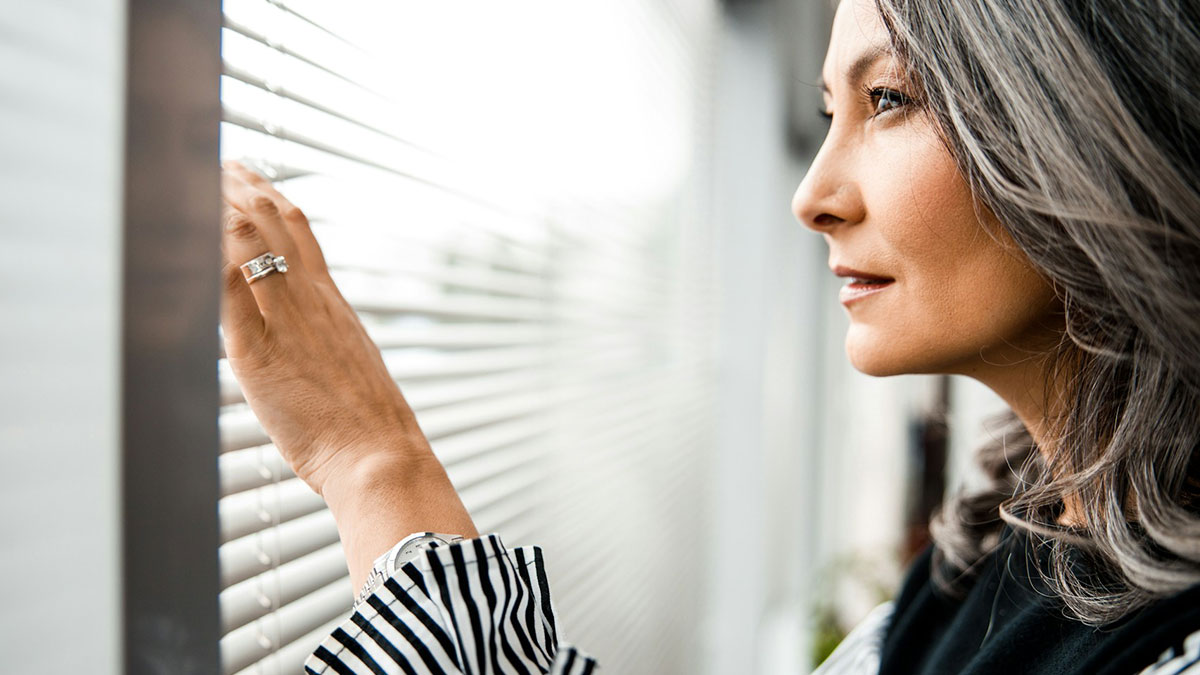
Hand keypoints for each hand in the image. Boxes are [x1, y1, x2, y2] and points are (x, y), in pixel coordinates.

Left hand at [219, 161, 427, 494]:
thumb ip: (326, 338)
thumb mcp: (351, 364)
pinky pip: (228, 293)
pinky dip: (207, 258)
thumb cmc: (367, 425)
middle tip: (217, 162)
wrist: (378, 454)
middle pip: (273, 224)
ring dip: (219, 208)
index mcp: (332, 304)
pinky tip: (188, 237)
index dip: (273, 197)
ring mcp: (285, 323)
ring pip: (250, 245)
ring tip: (193, 183)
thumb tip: (310, 333)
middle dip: (241, 186)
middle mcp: (310, 302)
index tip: (251, 176)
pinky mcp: (258, 353)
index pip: (301, 233)